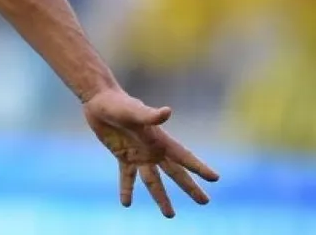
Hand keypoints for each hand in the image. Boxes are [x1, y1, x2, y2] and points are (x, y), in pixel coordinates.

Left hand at [82, 89, 219, 217]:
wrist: (100, 100)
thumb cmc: (119, 103)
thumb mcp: (134, 111)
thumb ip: (150, 115)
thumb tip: (168, 112)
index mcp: (160, 140)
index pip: (184, 157)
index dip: (199, 167)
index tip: (215, 178)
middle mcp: (153, 150)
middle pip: (175, 173)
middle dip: (190, 188)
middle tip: (205, 202)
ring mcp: (139, 155)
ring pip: (153, 181)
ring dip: (161, 198)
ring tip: (170, 215)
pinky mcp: (123, 156)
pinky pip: (127, 177)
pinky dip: (127, 189)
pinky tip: (126, 204)